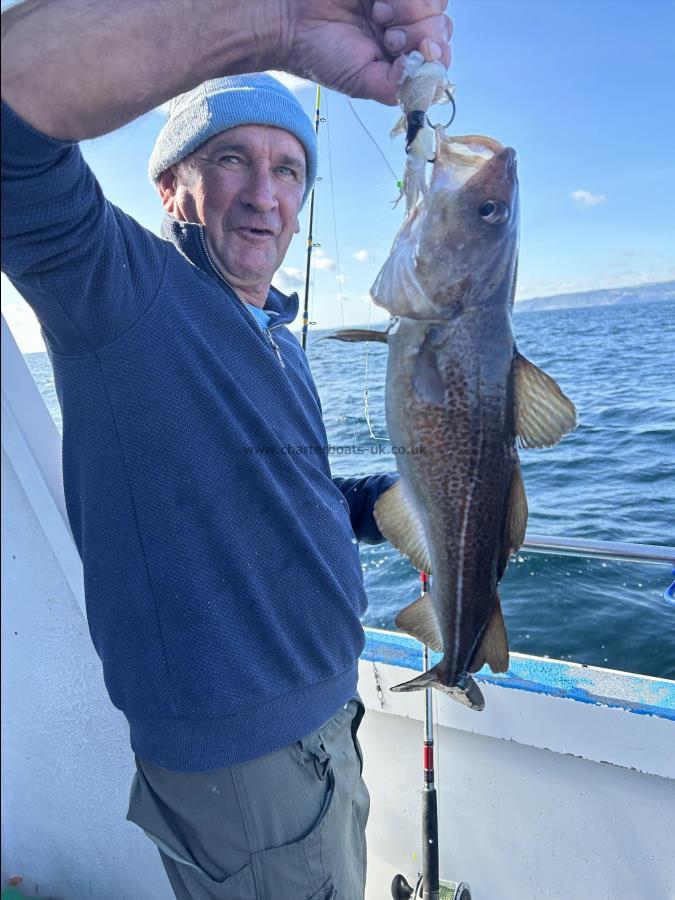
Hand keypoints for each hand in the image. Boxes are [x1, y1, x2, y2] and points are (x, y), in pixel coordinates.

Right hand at [280, 0, 451, 104]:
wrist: (292, 20)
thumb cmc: (322, 54)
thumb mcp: (363, 83)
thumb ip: (398, 87)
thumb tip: (427, 71)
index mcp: (402, 60)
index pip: (441, 57)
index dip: (438, 54)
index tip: (421, 51)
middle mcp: (405, 31)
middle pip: (443, 27)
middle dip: (418, 33)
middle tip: (388, 37)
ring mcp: (400, 4)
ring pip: (436, 2)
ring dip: (410, 8)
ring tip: (379, 14)